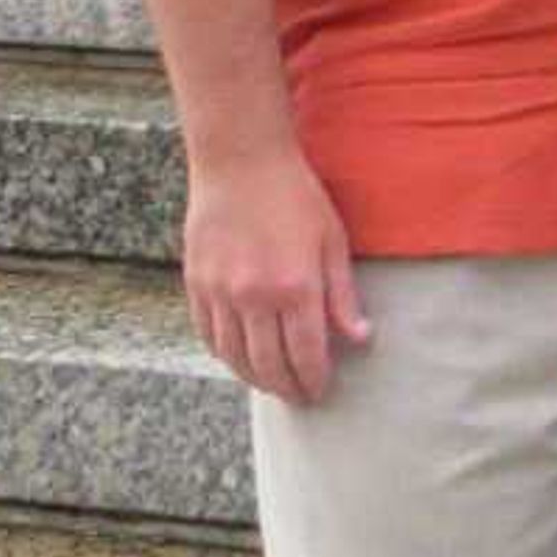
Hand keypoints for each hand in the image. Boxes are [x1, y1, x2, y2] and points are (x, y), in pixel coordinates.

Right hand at [181, 158, 371, 404]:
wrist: (240, 160)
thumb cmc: (294, 194)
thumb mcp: (332, 239)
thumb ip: (343, 294)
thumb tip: (359, 338)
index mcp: (295, 286)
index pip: (306, 356)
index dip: (314, 381)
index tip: (321, 391)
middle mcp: (254, 296)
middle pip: (269, 366)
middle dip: (287, 389)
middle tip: (299, 396)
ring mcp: (221, 292)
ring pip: (235, 358)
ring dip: (255, 378)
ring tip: (273, 383)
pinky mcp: (197, 284)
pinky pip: (209, 336)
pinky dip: (226, 355)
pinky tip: (241, 357)